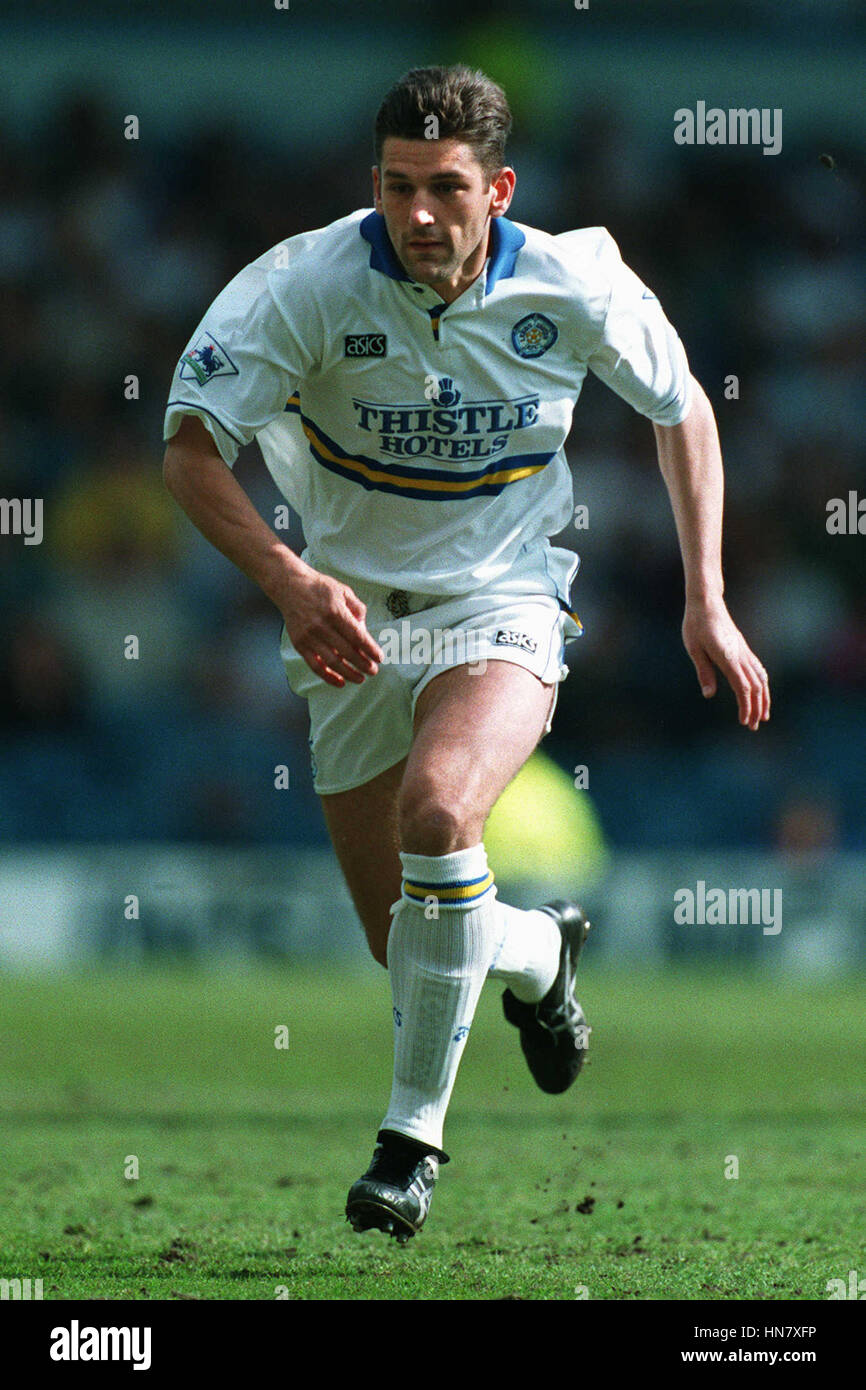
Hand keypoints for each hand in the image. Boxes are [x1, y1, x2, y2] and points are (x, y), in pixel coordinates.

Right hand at [278, 565, 382, 687]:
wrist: (289, 586)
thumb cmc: (319, 588)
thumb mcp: (343, 591)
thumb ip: (357, 609)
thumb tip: (365, 631)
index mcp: (335, 612)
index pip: (357, 636)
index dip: (370, 649)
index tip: (380, 658)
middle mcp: (321, 626)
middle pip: (347, 651)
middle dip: (363, 664)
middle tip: (373, 671)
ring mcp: (309, 637)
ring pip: (332, 662)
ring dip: (349, 673)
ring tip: (360, 679)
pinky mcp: (299, 644)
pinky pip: (315, 666)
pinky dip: (328, 677)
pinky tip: (340, 682)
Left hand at [682, 594, 769, 730]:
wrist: (707, 603)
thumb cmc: (696, 625)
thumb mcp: (694, 649)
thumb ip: (704, 672)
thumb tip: (709, 695)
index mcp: (728, 658)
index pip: (743, 687)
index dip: (745, 705)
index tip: (744, 721)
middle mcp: (740, 656)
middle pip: (755, 686)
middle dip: (756, 708)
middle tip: (753, 726)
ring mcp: (744, 652)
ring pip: (760, 678)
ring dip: (763, 698)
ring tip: (763, 715)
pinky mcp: (743, 648)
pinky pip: (758, 669)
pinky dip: (763, 684)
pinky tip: (762, 692)